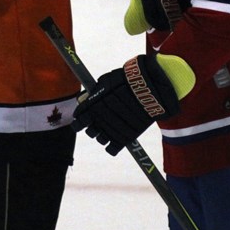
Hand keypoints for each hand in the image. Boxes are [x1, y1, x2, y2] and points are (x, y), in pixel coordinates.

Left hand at [72, 54, 194, 154]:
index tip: (81, 121)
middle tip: (96, 124)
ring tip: (108, 129)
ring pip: (101, 139)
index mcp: (95, 105)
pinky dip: (111, 146)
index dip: (78, 121)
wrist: (151, 86)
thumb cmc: (128, 80)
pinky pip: (112, 149)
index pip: (80, 120)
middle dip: (91, 128)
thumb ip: (95, 92)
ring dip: (102, 135)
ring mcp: (114, 128)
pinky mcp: (126, 137)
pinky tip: (113, 141)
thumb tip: (83, 100)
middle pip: (90, 131)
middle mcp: (102, 118)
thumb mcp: (108, 80)